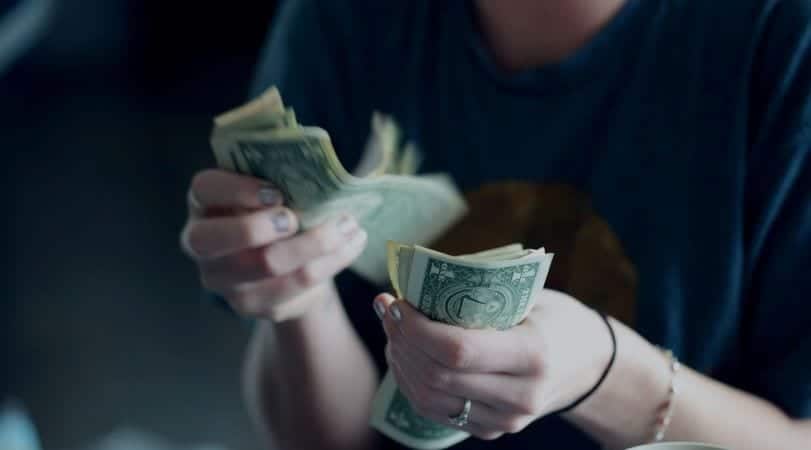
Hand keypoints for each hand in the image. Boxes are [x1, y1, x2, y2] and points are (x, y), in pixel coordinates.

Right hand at [180, 169, 367, 321]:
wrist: (288, 266)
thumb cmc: (278, 212)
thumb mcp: (272, 189)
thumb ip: (282, 178)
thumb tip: (322, 168)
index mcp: (204, 203)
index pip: (205, 189)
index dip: (237, 190)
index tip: (276, 192)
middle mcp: (201, 244)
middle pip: (213, 240)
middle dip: (258, 227)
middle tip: (295, 218)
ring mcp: (223, 280)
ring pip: (266, 264)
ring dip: (315, 242)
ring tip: (349, 225)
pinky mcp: (252, 304)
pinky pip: (295, 285)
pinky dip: (331, 261)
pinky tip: (352, 243)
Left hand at [374, 289, 612, 439]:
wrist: (588, 365)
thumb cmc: (555, 318)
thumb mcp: (530, 297)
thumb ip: (480, 293)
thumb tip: (415, 281)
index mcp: (533, 354)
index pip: (458, 350)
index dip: (416, 328)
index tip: (397, 301)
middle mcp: (520, 396)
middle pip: (437, 376)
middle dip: (401, 340)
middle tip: (387, 310)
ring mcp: (506, 420)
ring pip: (429, 399)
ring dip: (400, 361)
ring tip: (393, 330)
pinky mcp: (491, 430)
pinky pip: (436, 412)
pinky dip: (411, 382)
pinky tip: (405, 355)